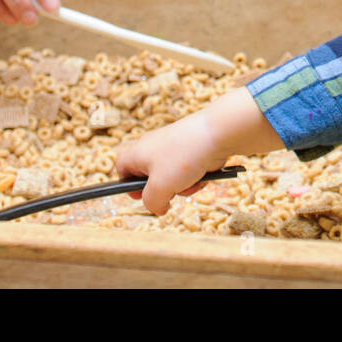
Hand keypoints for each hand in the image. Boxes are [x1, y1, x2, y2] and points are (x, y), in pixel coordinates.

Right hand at [115, 113, 229, 215]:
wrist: (218, 133)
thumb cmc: (183, 157)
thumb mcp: (159, 188)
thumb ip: (152, 202)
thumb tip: (158, 208)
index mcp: (138, 152)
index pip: (122, 169)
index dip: (128, 185)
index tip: (141, 196)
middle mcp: (154, 147)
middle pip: (151, 177)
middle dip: (164, 189)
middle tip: (172, 190)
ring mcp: (175, 147)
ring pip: (173, 177)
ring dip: (183, 185)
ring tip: (192, 181)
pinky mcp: (193, 148)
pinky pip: (189, 171)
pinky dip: (195, 176)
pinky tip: (204, 174)